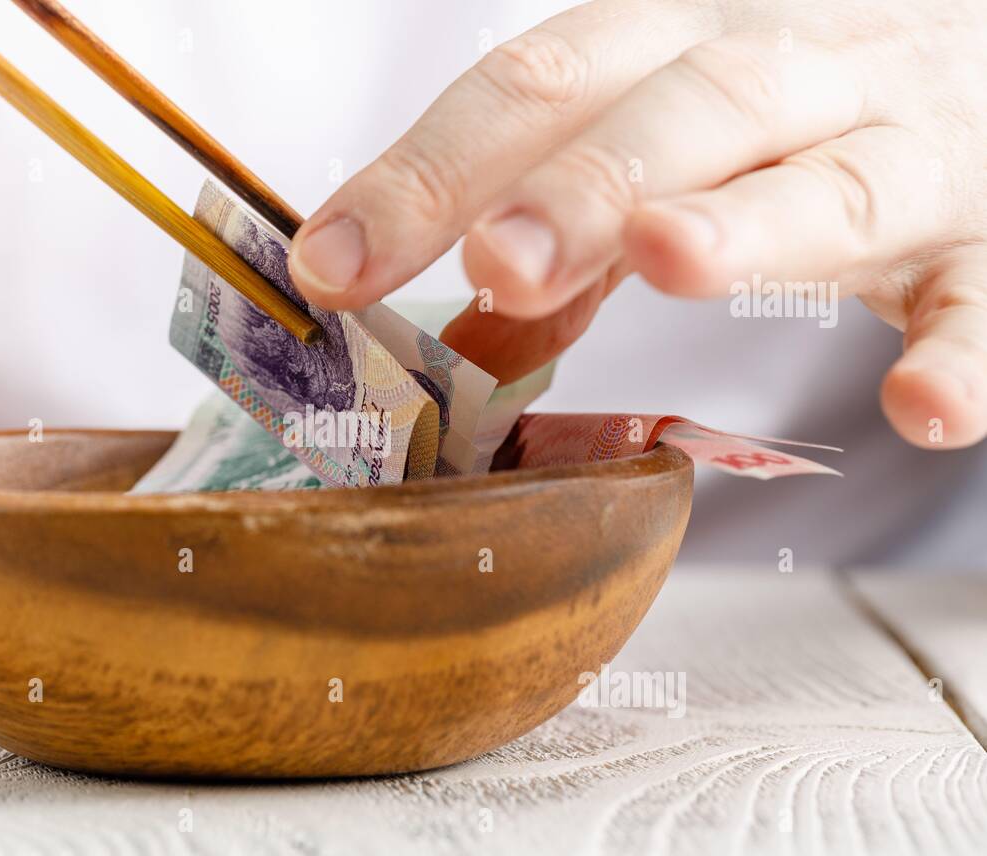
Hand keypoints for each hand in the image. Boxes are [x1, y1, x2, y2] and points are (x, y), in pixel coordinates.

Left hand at [287, 0, 986, 448]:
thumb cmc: (796, 115)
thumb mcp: (670, 148)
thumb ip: (573, 238)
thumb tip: (460, 336)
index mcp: (685, 44)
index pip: (542, 84)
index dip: (432, 169)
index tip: (333, 261)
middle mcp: (800, 73)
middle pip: (685, 110)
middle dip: (583, 184)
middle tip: (494, 261)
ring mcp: (913, 151)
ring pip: (833, 181)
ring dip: (749, 222)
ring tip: (669, 259)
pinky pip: (983, 296)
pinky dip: (962, 351)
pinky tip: (920, 410)